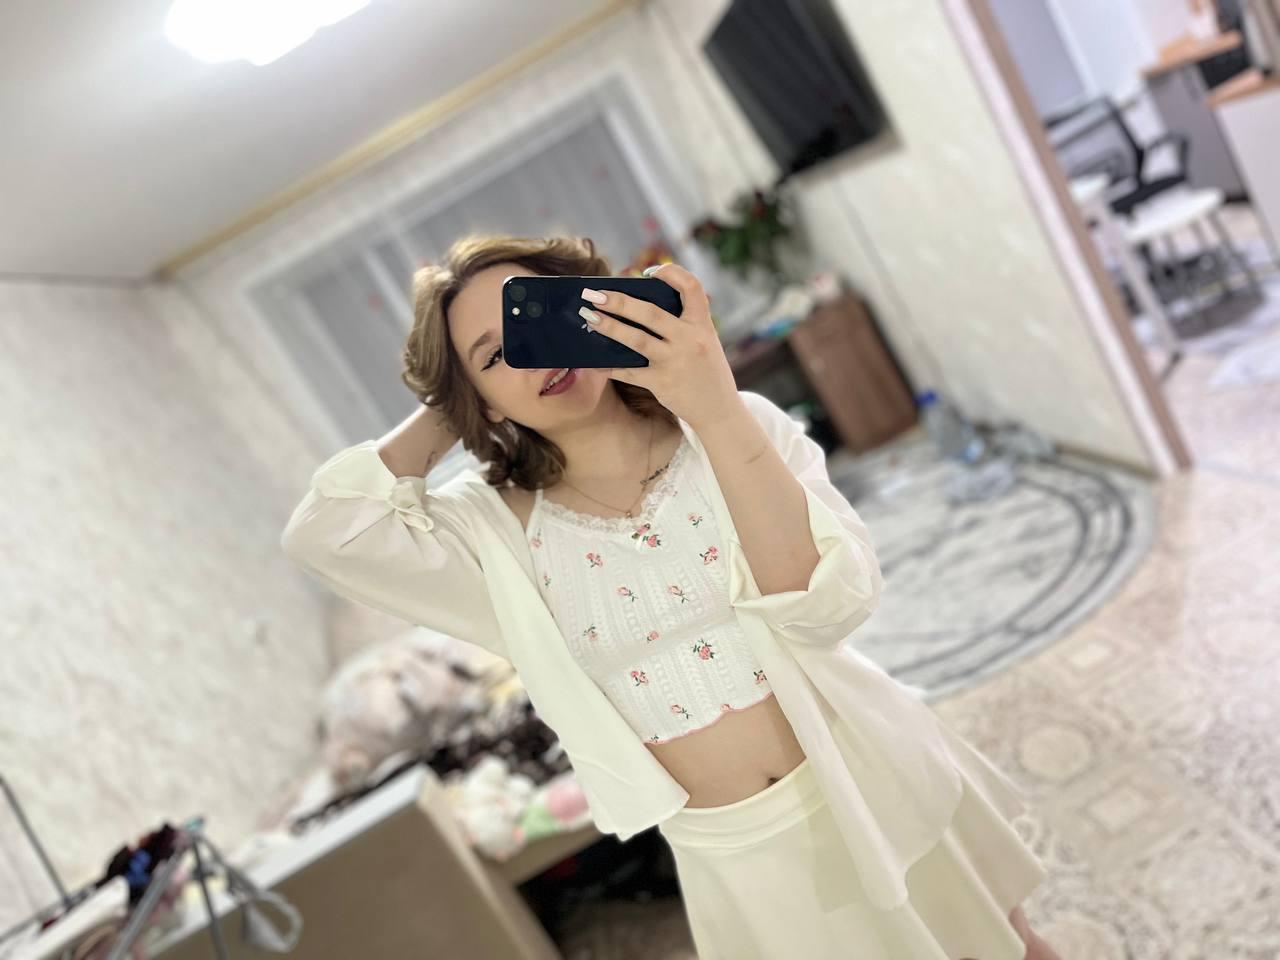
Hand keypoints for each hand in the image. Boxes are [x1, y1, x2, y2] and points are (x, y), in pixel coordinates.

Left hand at [579, 263, 741, 428]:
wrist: (719, 410)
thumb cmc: (707, 371)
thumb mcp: (706, 342)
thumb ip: (683, 324)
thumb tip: (640, 308)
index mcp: (702, 324)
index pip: (692, 287)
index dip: (671, 273)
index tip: (649, 272)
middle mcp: (690, 340)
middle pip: (650, 313)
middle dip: (619, 301)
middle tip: (594, 294)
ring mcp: (675, 362)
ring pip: (636, 340)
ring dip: (609, 327)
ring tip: (589, 318)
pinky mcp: (662, 383)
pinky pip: (630, 372)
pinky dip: (610, 366)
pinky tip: (594, 362)